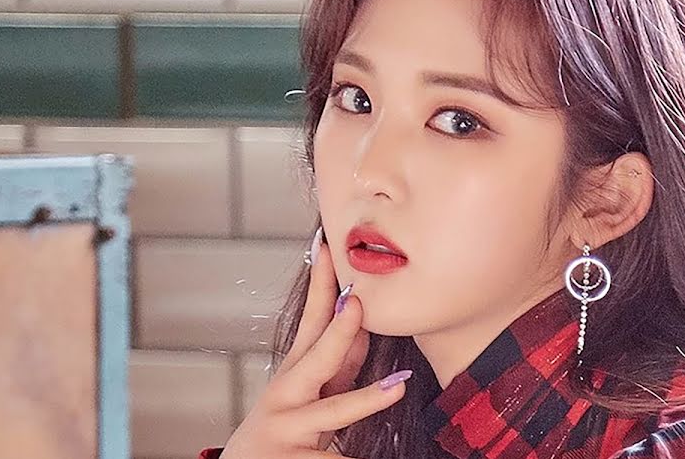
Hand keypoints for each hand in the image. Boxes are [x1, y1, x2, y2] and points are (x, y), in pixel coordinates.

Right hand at [219, 228, 409, 457]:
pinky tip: (386, 457)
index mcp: (292, 374)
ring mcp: (287, 430)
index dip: (319, 285)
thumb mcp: (308, 395)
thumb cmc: (285, 435)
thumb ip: (337, 365)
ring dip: (367, 398)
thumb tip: (363, 324)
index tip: (327, 247)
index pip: (310, 322)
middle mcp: (284, 396)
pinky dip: (356, 458)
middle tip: (356, 303)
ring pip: (333, 412)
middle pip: (316, 358)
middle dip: (337, 330)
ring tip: (400, 386)